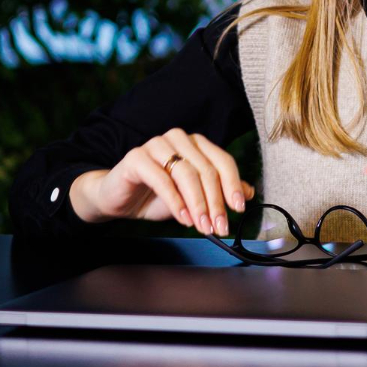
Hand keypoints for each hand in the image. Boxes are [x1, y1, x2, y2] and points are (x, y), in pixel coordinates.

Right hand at [69, 130, 255, 235]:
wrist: (118, 199)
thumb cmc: (156, 195)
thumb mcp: (193, 197)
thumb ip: (219, 192)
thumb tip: (249, 193)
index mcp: (195, 144)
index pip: (222, 161)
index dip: (233, 185)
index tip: (239, 208)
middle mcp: (177, 139)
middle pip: (206, 170)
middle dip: (216, 202)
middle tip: (219, 227)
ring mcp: (156, 145)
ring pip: (186, 173)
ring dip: (198, 204)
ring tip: (202, 226)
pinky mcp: (136, 157)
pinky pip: (161, 178)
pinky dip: (176, 201)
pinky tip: (183, 219)